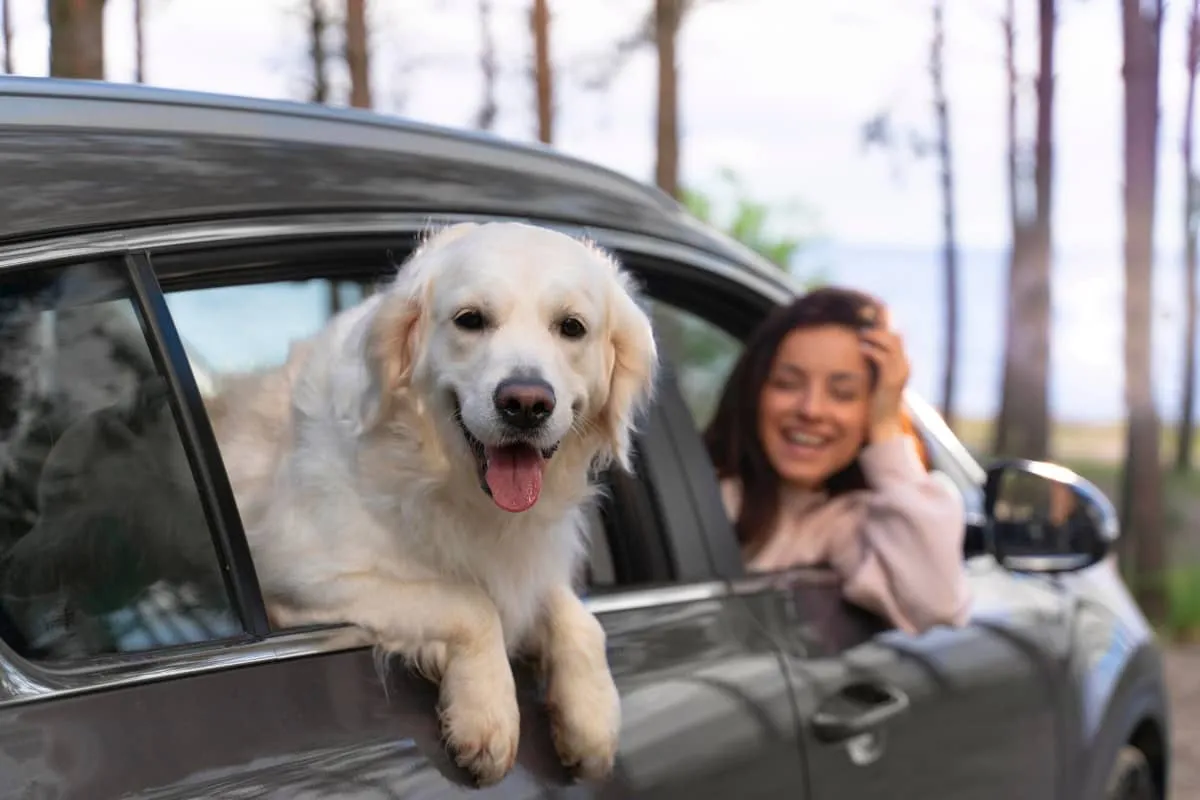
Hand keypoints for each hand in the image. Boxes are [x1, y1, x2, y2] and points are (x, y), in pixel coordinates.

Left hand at [858, 308, 909, 441]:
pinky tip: (861, 349)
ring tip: (860, 336)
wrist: (883, 425)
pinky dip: (871, 350)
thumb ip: (871, 365)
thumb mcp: (874, 379)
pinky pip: (883, 357)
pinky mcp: (891, 381)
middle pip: (895, 336)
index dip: (882, 327)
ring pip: (891, 343)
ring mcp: (900, 373)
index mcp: (901, 364)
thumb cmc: (874, 402)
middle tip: (860, 328)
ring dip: (874, 336)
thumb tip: (858, 349)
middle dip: (878, 328)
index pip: (896, 337)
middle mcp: (904, 366)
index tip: (865, 322)